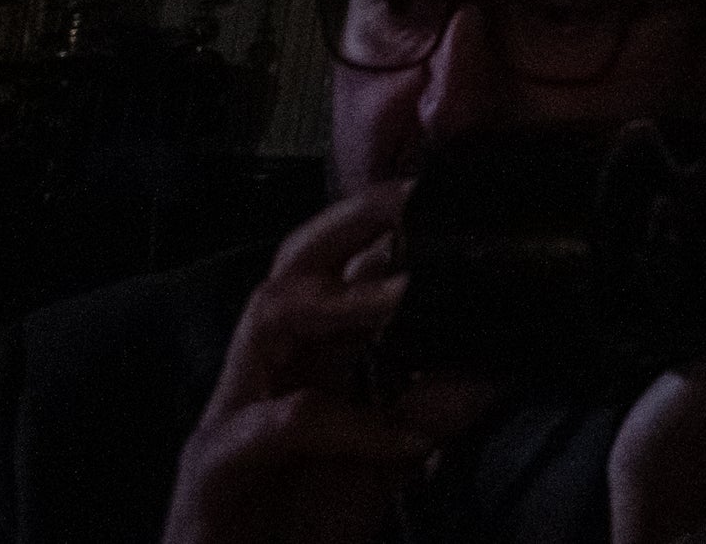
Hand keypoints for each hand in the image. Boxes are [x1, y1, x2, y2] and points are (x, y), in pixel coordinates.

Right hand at [162, 184, 483, 543]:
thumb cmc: (289, 538)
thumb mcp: (377, 471)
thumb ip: (427, 420)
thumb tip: (493, 370)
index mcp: (300, 368)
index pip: (339, 271)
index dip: (391, 227)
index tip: (455, 195)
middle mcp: (261, 376)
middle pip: (293, 264)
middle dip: (353, 218)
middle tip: (420, 199)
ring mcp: (229, 417)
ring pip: (270, 315)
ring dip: (347, 297)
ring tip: (413, 296)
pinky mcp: (213, 470)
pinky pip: (279, 423)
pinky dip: (349, 422)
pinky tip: (402, 439)